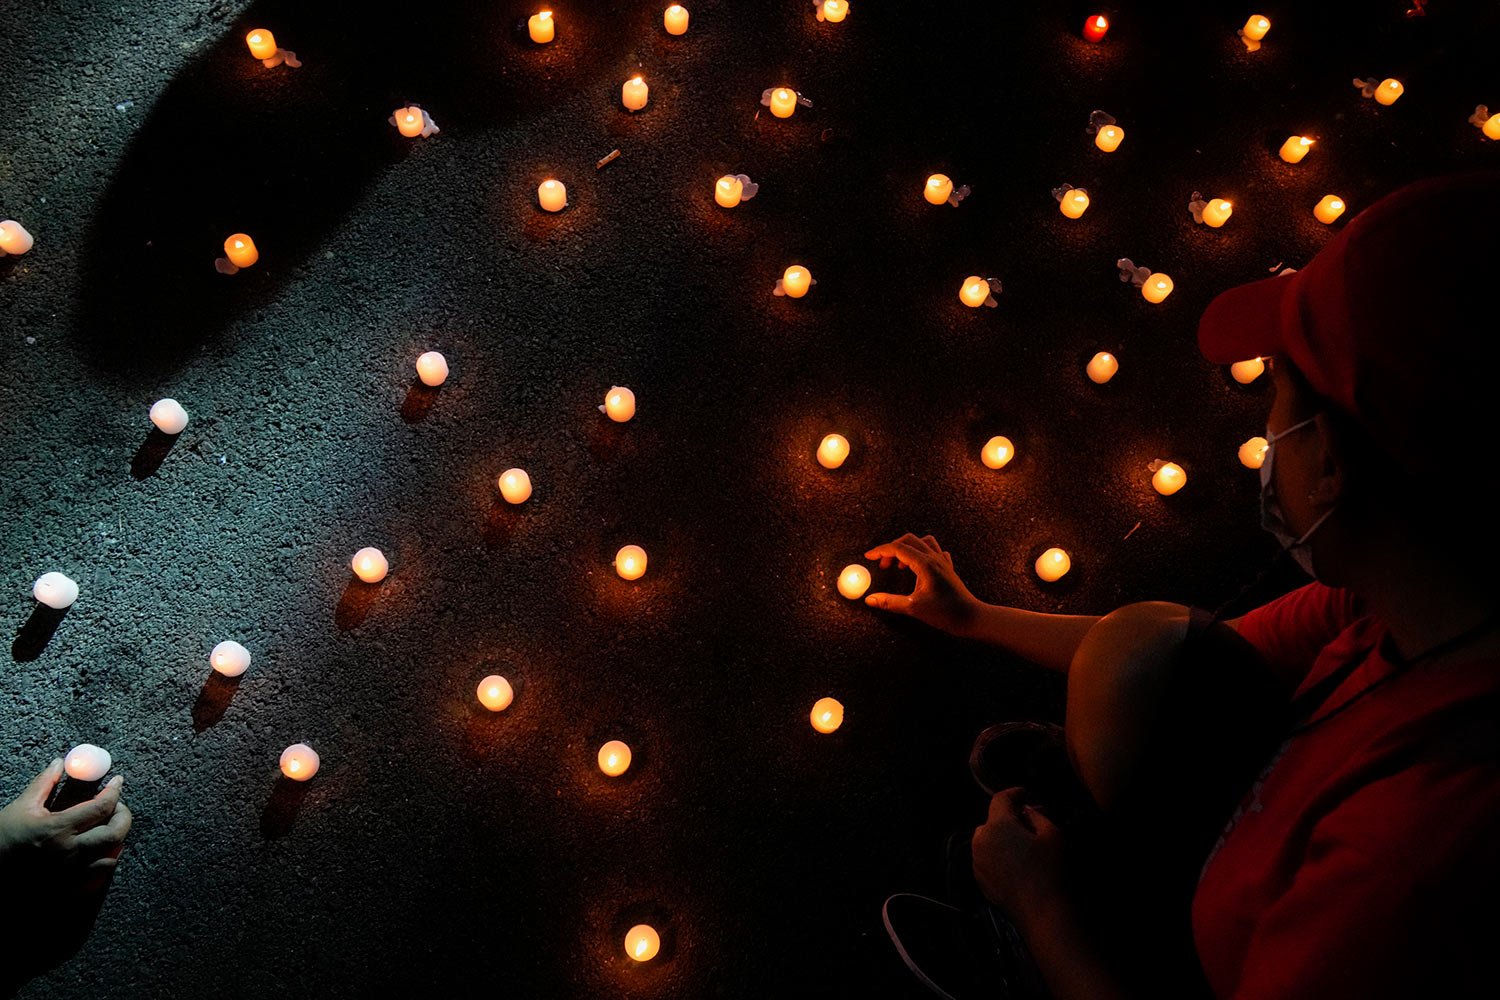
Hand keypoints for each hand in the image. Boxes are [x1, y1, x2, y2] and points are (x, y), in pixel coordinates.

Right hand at [0, 760, 131, 881]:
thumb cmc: (2, 839)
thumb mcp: (21, 807)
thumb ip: (45, 783)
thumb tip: (60, 762)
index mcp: (58, 829)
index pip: (101, 806)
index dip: (114, 791)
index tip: (117, 782)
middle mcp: (69, 852)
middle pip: (115, 833)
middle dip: (123, 816)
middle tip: (116, 807)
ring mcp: (70, 873)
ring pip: (112, 858)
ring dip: (116, 841)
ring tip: (107, 829)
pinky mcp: (67, 889)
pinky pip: (99, 879)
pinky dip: (105, 863)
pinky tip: (99, 853)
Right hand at [863, 533, 983, 635]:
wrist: (971, 618)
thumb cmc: (946, 613)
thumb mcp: (913, 608)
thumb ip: (889, 602)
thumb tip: (870, 599)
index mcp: (925, 564)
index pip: (898, 548)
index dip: (880, 551)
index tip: (868, 557)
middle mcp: (934, 558)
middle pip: (909, 541)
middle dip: (892, 549)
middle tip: (882, 565)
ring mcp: (943, 562)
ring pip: (923, 542)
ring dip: (908, 548)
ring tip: (900, 564)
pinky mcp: (948, 569)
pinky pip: (935, 551)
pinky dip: (923, 553)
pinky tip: (919, 566)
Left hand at [972, 787, 1064, 919]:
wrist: (1041, 912)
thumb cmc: (1049, 869)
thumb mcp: (1051, 833)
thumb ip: (1036, 815)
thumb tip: (1026, 810)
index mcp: (996, 825)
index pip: (1000, 799)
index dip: (1014, 793)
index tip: (1026, 793)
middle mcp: (980, 841)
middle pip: (992, 820)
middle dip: (1009, 817)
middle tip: (1030, 821)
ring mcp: (977, 862)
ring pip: (987, 840)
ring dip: (1002, 836)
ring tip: (1022, 843)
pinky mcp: (980, 880)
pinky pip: (987, 858)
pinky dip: (998, 854)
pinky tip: (1015, 862)